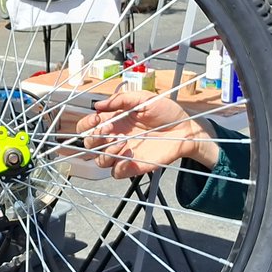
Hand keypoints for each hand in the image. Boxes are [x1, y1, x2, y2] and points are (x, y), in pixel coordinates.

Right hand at [75, 90, 218, 178]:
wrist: (185, 129)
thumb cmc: (166, 112)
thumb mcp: (143, 99)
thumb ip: (121, 100)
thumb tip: (98, 105)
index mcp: (113, 121)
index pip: (87, 126)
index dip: (86, 124)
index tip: (97, 119)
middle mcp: (114, 138)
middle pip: (89, 145)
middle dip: (94, 139)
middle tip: (110, 131)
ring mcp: (123, 154)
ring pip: (100, 161)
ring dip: (106, 153)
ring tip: (122, 144)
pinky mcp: (133, 166)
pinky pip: (115, 173)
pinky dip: (118, 167)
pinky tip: (128, 156)